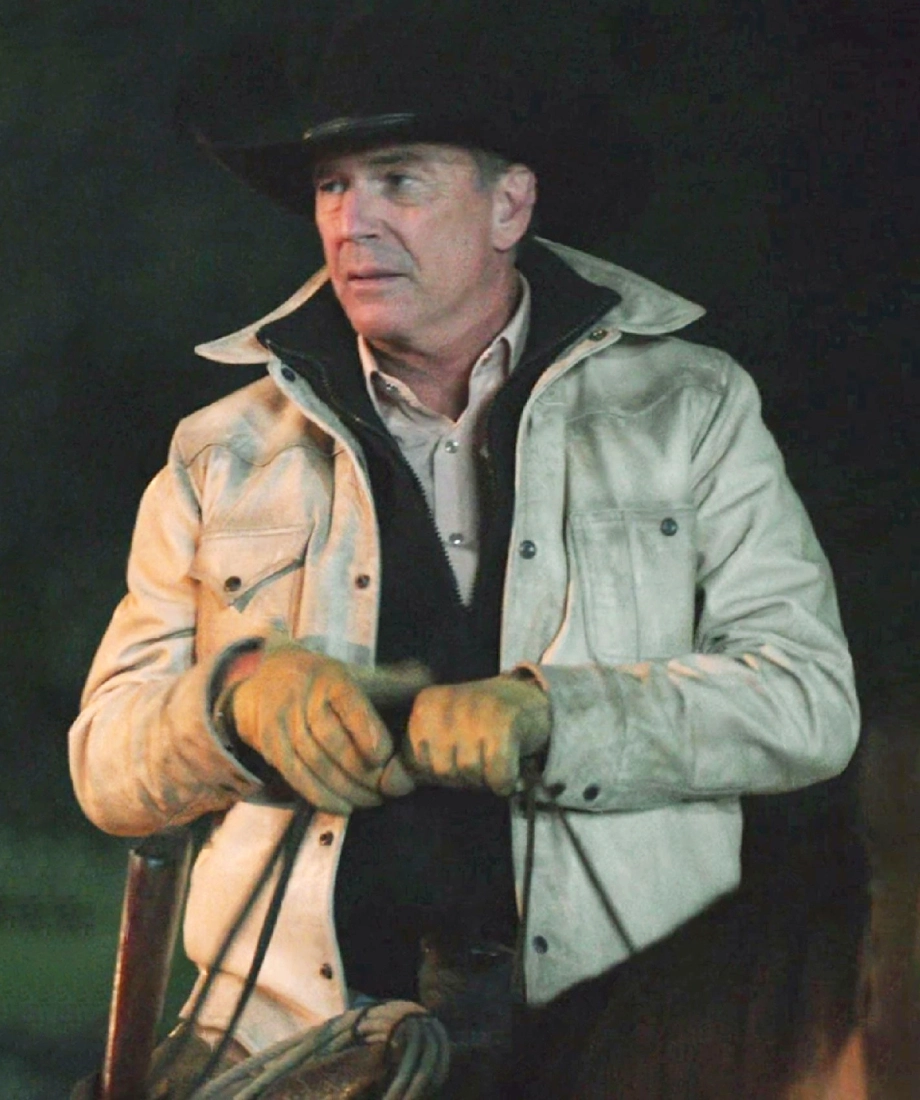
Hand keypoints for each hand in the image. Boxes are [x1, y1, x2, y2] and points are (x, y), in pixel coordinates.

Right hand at [230, 642, 428, 813]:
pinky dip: (319, 796)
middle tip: (384, 788)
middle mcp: (303, 699)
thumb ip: (390, 681)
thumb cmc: (321, 682)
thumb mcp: (352, 675)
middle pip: (330, 738)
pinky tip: (343, 808)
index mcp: (329, 678)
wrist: (261, 678)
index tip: (383, 755)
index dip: (364, 729)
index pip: (347, 702)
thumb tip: (427, 679)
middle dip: (358, 769)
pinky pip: (295, 775)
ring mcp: (283, 723)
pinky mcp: (271, 746)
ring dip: (343, 787)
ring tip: (370, 801)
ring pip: (313, 761)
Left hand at [382, 674, 550, 796]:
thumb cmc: (476, 727)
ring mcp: (477, 708)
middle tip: (480, 752)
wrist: (527, 700)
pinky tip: (510, 763)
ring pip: (470, 773)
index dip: (437, 770)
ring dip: (485, 777)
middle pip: (442, 771)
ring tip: (493, 754)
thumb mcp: (438, 742)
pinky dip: (505, 780)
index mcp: (425, 706)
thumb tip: (387, 787)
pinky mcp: (506, 721)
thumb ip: (411, 765)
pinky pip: (498, 775)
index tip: (457, 750)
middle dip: (463, 775)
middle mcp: (447, 702)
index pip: (414, 764)